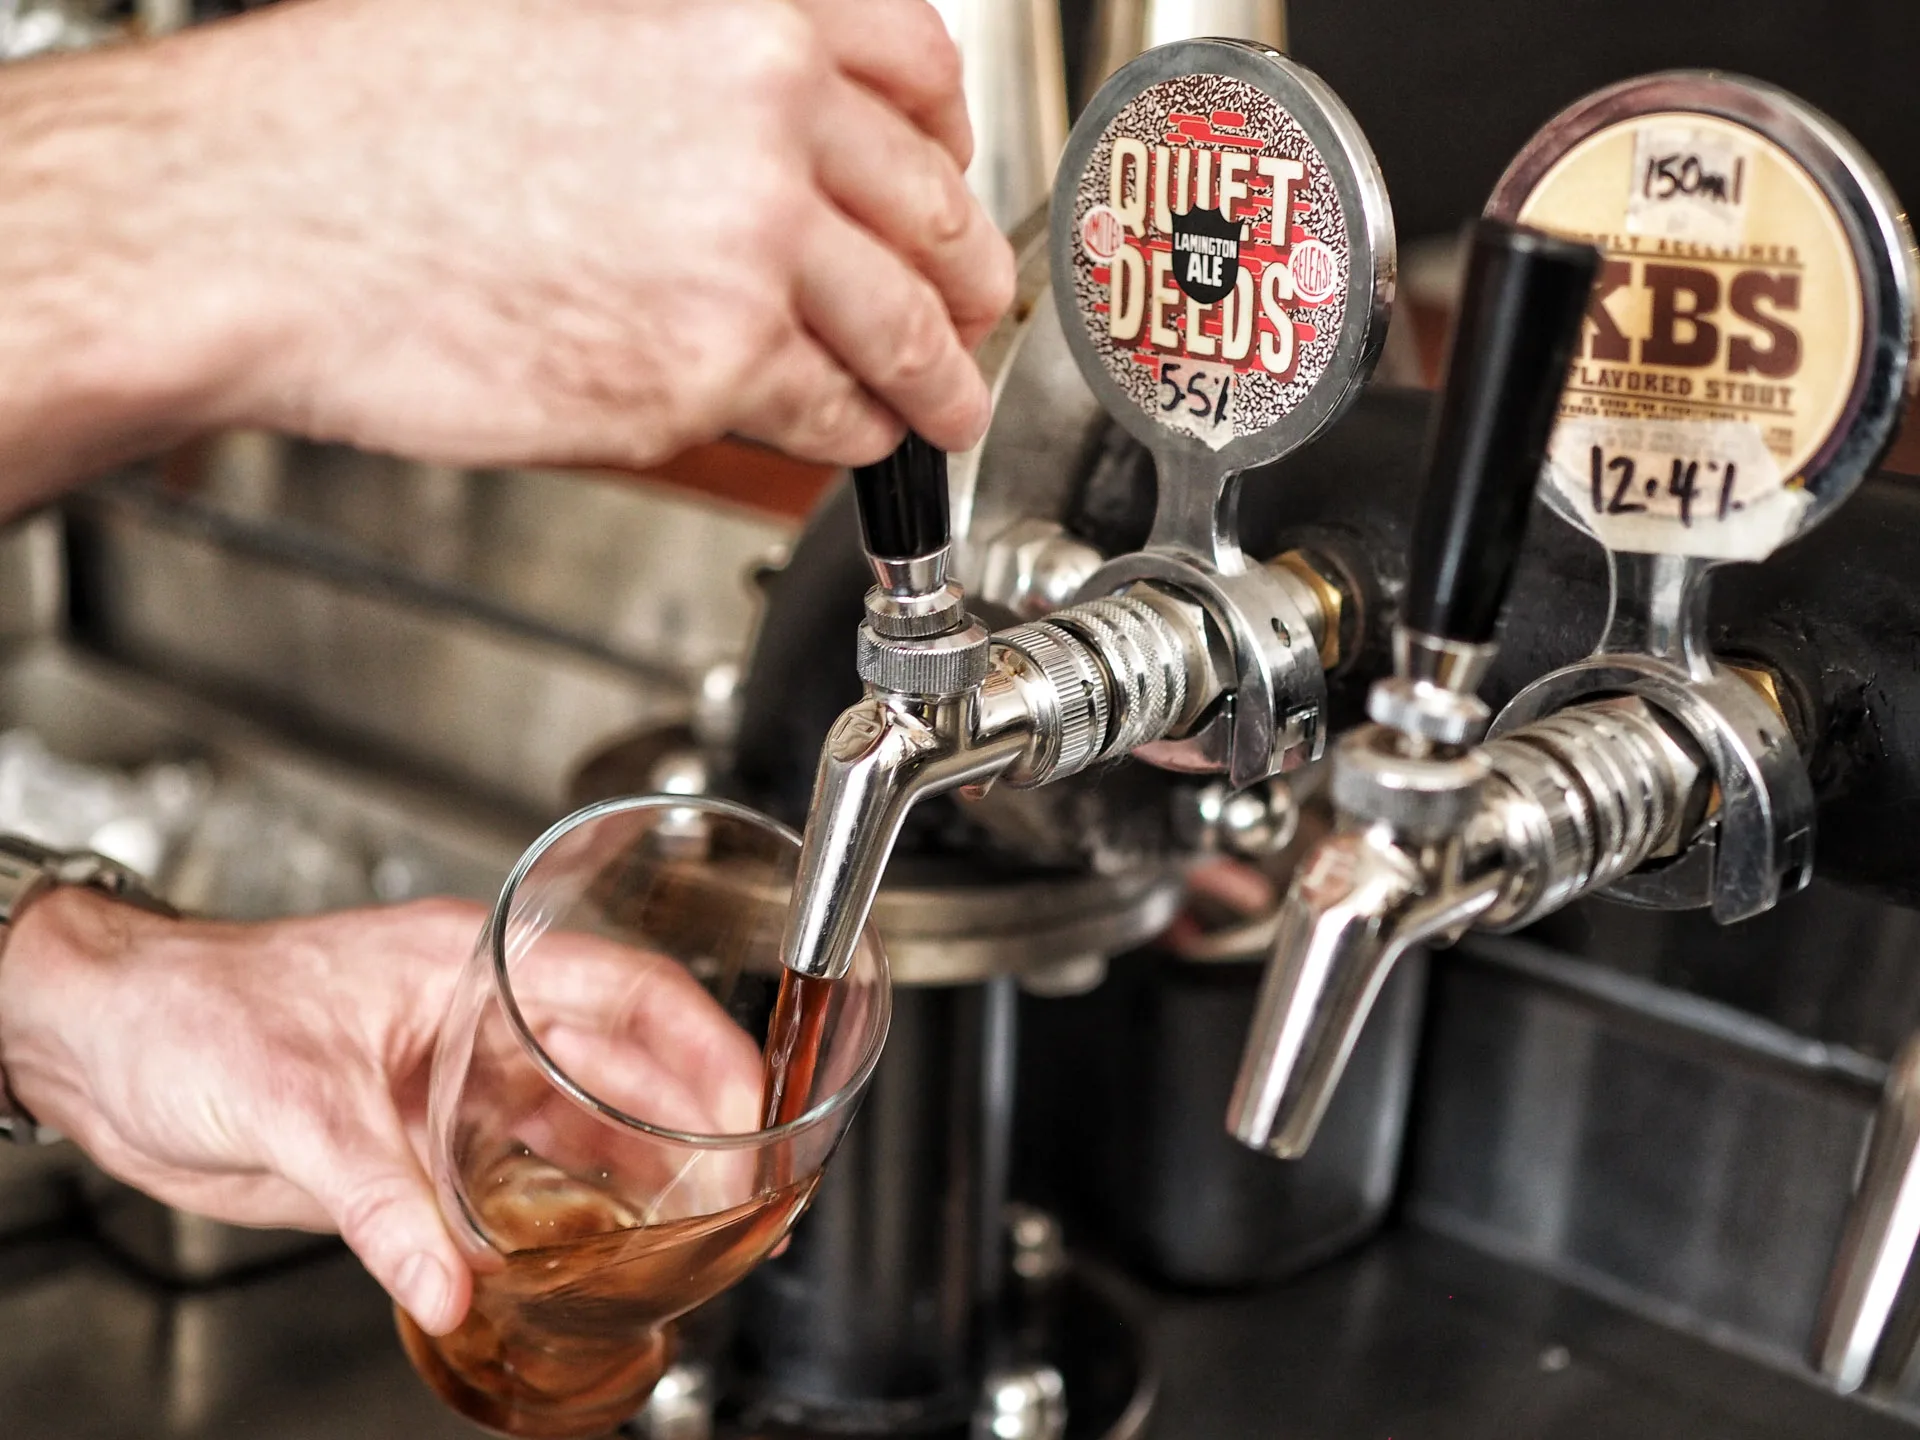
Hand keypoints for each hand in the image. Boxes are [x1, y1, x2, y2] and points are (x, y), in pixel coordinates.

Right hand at [0, 0, 1014, 491]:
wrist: (252, 218)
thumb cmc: (356, 125)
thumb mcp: (550, 23)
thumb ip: (686, 76)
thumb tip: (767, 143)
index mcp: (736, 12)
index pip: (919, 72)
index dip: (950, 149)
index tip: (951, 191)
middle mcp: (764, 116)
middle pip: (933, 216)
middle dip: (967, 285)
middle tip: (973, 323)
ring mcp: (748, 244)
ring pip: (902, 331)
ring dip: (935, 383)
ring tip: (941, 411)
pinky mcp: (710, 367)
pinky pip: (827, 414)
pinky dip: (847, 436)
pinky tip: (838, 439)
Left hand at [0, 891, 759, 1334]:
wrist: (105, 1052)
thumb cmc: (189, 1010)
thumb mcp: (292, 1094)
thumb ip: (376, 1195)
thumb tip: (449, 1283)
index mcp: (474, 966)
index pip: (628, 991)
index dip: (705, 1045)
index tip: (751, 1104)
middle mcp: (483, 1022)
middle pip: (625, 1066)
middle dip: (696, 1123)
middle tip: (747, 1191)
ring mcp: (457, 1085)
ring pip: (585, 1126)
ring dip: (644, 1175)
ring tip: (698, 1230)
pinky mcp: (421, 1145)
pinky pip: (520, 1181)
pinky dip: (564, 1217)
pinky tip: (594, 1254)